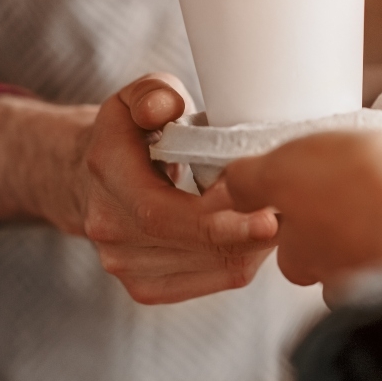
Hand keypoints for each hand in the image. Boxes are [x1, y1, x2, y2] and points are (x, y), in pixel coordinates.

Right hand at [0, 74, 279, 304]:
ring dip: (254, 246)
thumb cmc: (131, 133)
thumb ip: (153, 93)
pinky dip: (242, 260)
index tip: (269, 215)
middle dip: (249, 233)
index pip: (162, 213)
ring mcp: (124, 265)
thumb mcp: (136, 97)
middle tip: (292, 213)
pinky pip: (210, 282)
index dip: (219, 220)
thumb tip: (164, 110)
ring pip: (211, 268)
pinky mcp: (145, 287)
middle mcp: (109, 228)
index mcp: (106, 173)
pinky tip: (258, 237)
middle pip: (194, 246)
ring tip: (282, 216)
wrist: (89, 180)